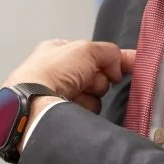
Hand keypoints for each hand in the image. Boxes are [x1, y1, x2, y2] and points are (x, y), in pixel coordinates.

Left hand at [2, 39, 135, 114]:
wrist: (34, 105)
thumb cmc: (50, 72)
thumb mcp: (86, 49)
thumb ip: (109, 52)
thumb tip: (118, 67)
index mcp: (57, 51)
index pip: (91, 53)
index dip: (109, 59)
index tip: (129, 64)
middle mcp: (57, 72)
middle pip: (95, 76)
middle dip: (97, 80)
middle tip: (87, 81)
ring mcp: (58, 94)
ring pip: (93, 95)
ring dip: (91, 97)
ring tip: (75, 98)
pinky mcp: (61, 114)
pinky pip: (86, 111)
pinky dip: (85, 110)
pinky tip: (72, 109)